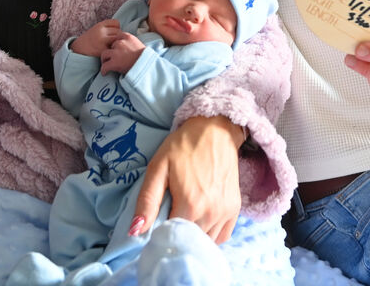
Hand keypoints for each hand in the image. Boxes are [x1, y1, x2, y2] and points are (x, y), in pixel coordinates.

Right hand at [70, 19, 121, 57]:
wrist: (78, 51)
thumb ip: (107, 29)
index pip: (116, 23)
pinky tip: (110, 53)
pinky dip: (113, 52)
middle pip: (119, 31)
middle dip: (118, 37)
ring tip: (113, 48)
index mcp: (99, 25)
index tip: (113, 34)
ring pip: (117, 40)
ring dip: (117, 44)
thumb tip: (122, 32)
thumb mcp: (97, 30)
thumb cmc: (90, 41)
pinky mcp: (102, 51)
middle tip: (113, 43)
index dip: (117, 28)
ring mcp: (101, 41)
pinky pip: (113, 50)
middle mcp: (100, 32)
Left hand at [100, 33, 145, 74]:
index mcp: (127, 37)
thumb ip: (130, 42)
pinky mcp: (114, 63)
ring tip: (106, 64)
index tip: (116, 48)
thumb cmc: (145, 57)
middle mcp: (120, 43)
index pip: (117, 36)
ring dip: (105, 60)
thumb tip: (125, 46)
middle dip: (111, 51)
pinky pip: (104, 66)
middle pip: (110, 45)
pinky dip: (104, 70)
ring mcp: (116, 52)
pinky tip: (105, 73)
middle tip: (112, 58)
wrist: (147, 65)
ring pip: (104, 54)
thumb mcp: (138, 44)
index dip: (116, 43)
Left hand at [130, 115, 242, 242]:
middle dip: (177, 235)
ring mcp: (225, 212)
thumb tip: (134, 232)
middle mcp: (210, 213)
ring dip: (193, 235)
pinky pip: (221, 236)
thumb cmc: (184, 145)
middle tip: (170, 215)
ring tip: (185, 214)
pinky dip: (210, 234)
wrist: (215, 129)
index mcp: (190, 205)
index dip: (160, 233)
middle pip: (188, 241)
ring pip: (205, 241)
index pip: (170, 237)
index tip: (157, 222)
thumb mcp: (159, 167)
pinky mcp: (235, 209)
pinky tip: (201, 218)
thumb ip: (147, 200)